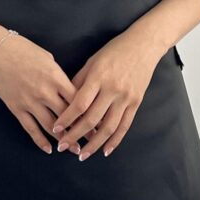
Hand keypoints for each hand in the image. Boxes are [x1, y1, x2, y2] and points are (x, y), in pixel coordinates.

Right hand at [0, 32, 96, 155]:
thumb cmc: (24, 49)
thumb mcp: (48, 58)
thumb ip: (59, 76)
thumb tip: (69, 90)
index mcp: (55, 77)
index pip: (77, 100)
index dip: (90, 113)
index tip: (99, 122)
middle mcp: (45, 92)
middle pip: (68, 116)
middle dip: (81, 130)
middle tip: (92, 140)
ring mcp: (30, 102)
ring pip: (51, 126)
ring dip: (64, 139)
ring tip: (74, 149)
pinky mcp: (17, 108)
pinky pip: (30, 128)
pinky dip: (40, 141)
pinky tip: (49, 149)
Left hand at [51, 31, 160, 159]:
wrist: (143, 45)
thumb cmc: (114, 51)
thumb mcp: (92, 61)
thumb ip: (79, 82)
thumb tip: (64, 102)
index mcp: (98, 77)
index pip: (79, 103)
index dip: (66, 119)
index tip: (56, 129)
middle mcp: (112, 89)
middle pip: (92, 119)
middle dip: (75, 135)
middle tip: (63, 146)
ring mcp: (126, 97)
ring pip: (108, 127)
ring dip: (94, 144)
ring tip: (83, 155)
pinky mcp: (136, 102)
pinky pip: (125, 126)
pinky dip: (115, 140)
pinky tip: (105, 151)